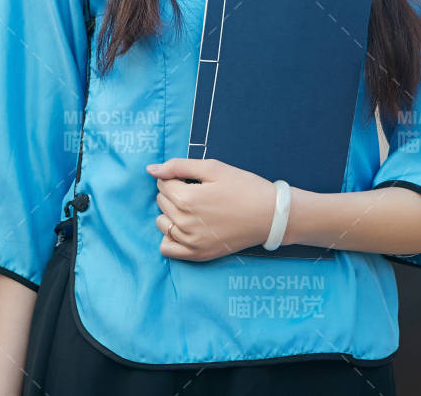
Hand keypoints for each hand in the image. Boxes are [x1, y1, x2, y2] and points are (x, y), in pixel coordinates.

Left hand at [145, 157, 276, 261]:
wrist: (270, 215)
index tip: (193, 179)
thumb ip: (178, 166)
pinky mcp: (197, 255)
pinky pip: (167, 248)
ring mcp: (190, 242)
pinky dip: (170, 237)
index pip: (162, 183)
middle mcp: (184, 223)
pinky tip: (185, 228)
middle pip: (161, 202)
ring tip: (193, 208)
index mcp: (187, 199)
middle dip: (173, 193)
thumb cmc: (244, 187)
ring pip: (162, 223)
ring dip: (170, 213)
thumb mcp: (213, 167)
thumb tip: (150, 169)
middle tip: (198, 191)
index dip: (176, 177)